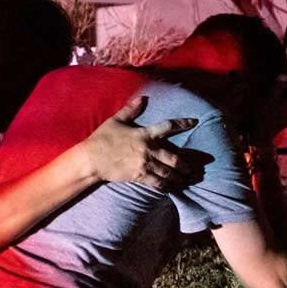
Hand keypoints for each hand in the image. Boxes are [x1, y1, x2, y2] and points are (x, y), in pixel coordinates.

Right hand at [79, 96, 199, 189]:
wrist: (91, 159)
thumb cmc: (102, 138)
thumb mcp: (116, 121)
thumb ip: (131, 109)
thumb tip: (142, 98)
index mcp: (144, 134)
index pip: (168, 127)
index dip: (183, 123)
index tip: (195, 122)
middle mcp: (148, 150)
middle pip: (173, 158)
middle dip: (185, 164)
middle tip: (192, 169)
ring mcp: (144, 164)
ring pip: (167, 172)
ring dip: (178, 177)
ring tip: (185, 180)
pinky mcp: (139, 176)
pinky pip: (156, 183)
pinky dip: (165, 186)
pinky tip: (170, 188)